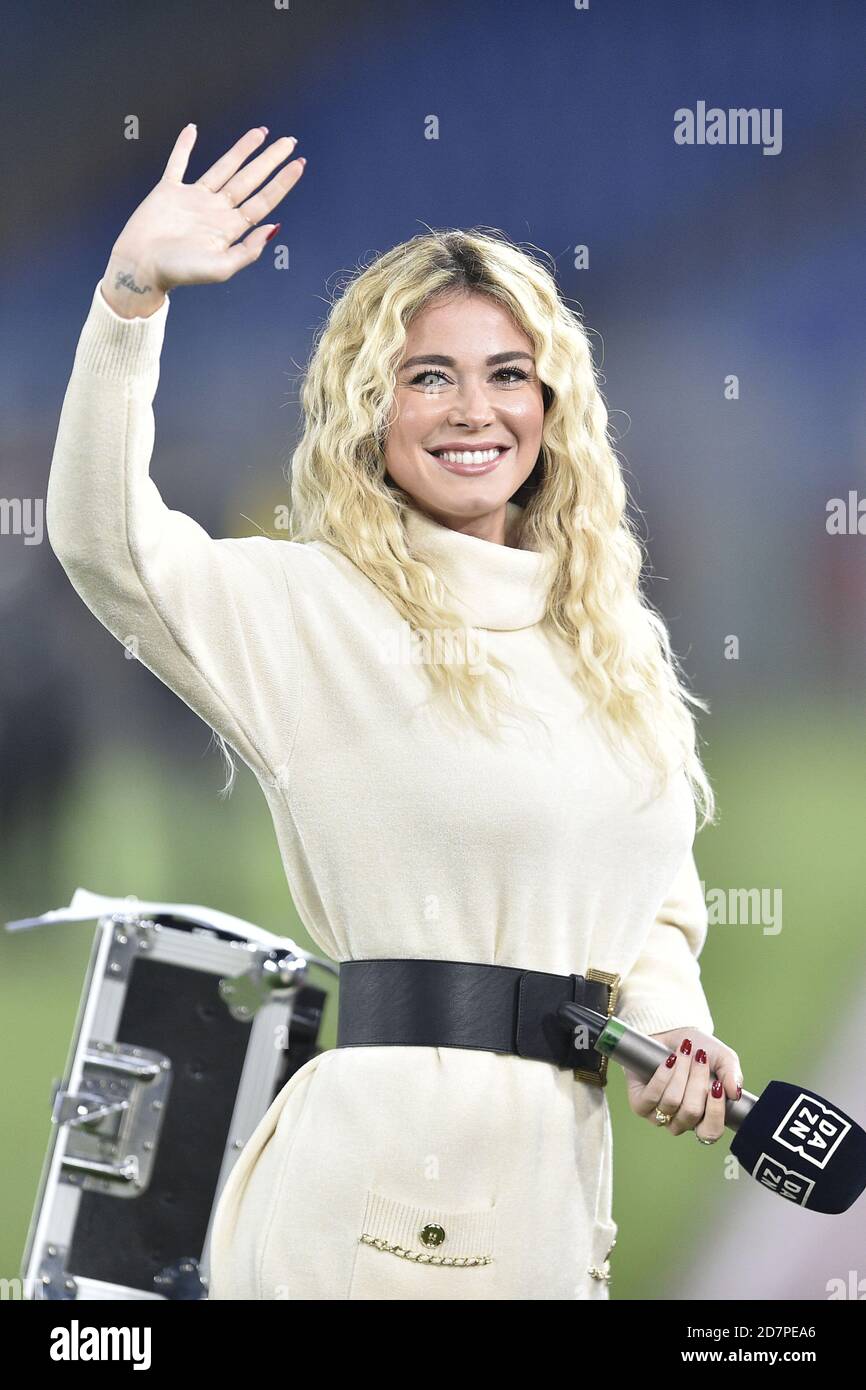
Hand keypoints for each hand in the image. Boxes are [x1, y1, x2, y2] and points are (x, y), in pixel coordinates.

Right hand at [106, 124, 304, 298]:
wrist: (141, 268)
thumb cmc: (179, 272)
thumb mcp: (221, 268)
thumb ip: (248, 251)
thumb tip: (273, 227)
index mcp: (229, 228)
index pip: (262, 201)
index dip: (282, 182)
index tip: (299, 164)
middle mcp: (216, 210)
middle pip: (250, 179)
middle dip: (270, 160)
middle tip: (289, 141)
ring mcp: (193, 198)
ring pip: (224, 167)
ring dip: (242, 149)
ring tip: (261, 132)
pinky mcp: (168, 191)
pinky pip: (178, 163)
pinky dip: (184, 146)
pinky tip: (192, 129)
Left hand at [624, 1027, 742, 1139]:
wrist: (670, 1032)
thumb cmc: (698, 1049)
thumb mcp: (722, 1058)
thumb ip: (732, 1075)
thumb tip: (735, 1094)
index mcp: (704, 1118)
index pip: (710, 1132)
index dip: (715, 1112)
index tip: (717, 1085)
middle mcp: (681, 1121)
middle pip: (691, 1112)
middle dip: (697, 1080)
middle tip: (700, 1057)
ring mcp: (659, 1116)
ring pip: (672, 1102)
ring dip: (681, 1072)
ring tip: (684, 1052)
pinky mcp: (640, 1105)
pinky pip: (651, 1097)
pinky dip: (663, 1075)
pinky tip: (669, 1060)